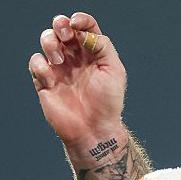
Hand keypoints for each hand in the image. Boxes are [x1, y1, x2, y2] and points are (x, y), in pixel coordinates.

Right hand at [29, 12, 126, 146]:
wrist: (94, 129)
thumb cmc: (108, 102)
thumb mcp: (114, 71)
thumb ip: (103, 47)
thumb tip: (85, 32)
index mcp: (94, 53)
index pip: (85, 27)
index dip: (80, 20)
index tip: (76, 22)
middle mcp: (76, 57)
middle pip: (63, 29)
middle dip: (60, 25)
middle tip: (65, 34)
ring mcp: (60, 68)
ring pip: (47, 41)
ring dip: (50, 43)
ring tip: (60, 61)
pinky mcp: (45, 80)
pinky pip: (36, 62)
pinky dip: (40, 65)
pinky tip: (51, 78)